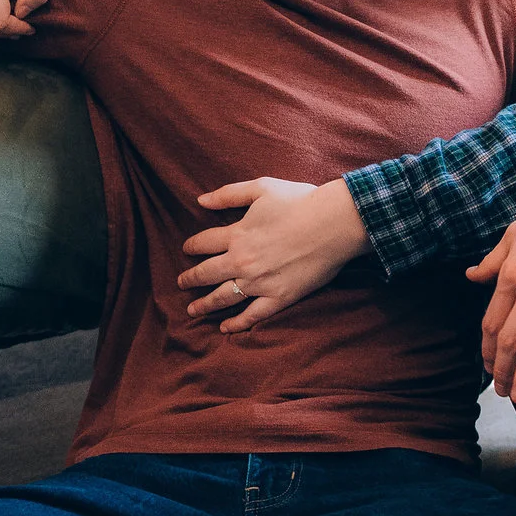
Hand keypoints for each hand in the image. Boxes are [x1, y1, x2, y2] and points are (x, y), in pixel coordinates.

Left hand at [177, 177, 367, 332]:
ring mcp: (259, 283)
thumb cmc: (300, 201)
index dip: (192, 246)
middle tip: (181, 283)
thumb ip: (228, 194)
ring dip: (204, 304)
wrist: (334, 223)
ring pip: (223, 297)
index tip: (186, 249)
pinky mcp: (279, 297)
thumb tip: (200, 200)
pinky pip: (252, 315)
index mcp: (237, 234)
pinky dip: (236, 323)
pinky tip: (225, 327)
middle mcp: (242, 261)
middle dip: (190, 278)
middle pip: (206, 273)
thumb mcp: (261, 188)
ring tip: (193, 310)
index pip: (204, 243)